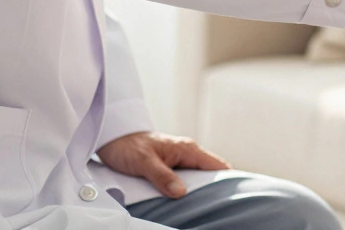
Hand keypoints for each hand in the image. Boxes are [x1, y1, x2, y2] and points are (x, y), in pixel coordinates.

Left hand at [97, 132, 230, 198]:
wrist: (113, 138)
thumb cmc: (129, 145)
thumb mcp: (144, 162)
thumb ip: (163, 176)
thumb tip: (181, 192)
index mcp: (187, 149)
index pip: (217, 165)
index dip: (227, 179)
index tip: (231, 195)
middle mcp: (187, 154)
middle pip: (210, 174)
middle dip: (213, 189)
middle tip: (214, 206)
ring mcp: (179, 161)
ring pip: (197, 179)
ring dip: (197, 191)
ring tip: (200, 207)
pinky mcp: (170, 168)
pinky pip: (184, 181)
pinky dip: (185, 191)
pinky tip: (183, 202)